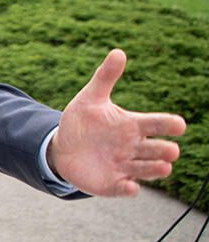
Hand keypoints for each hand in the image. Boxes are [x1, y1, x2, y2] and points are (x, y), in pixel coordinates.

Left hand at [48, 49, 185, 196]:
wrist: (62, 147)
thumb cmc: (82, 122)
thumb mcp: (90, 98)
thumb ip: (105, 77)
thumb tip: (118, 52)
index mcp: (133, 125)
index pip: (158, 124)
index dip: (169, 124)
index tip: (178, 125)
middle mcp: (134, 147)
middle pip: (159, 150)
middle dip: (165, 150)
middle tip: (169, 150)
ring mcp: (125, 166)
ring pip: (148, 170)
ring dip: (155, 170)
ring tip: (163, 167)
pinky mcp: (112, 183)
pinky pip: (125, 189)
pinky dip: (129, 189)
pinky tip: (131, 187)